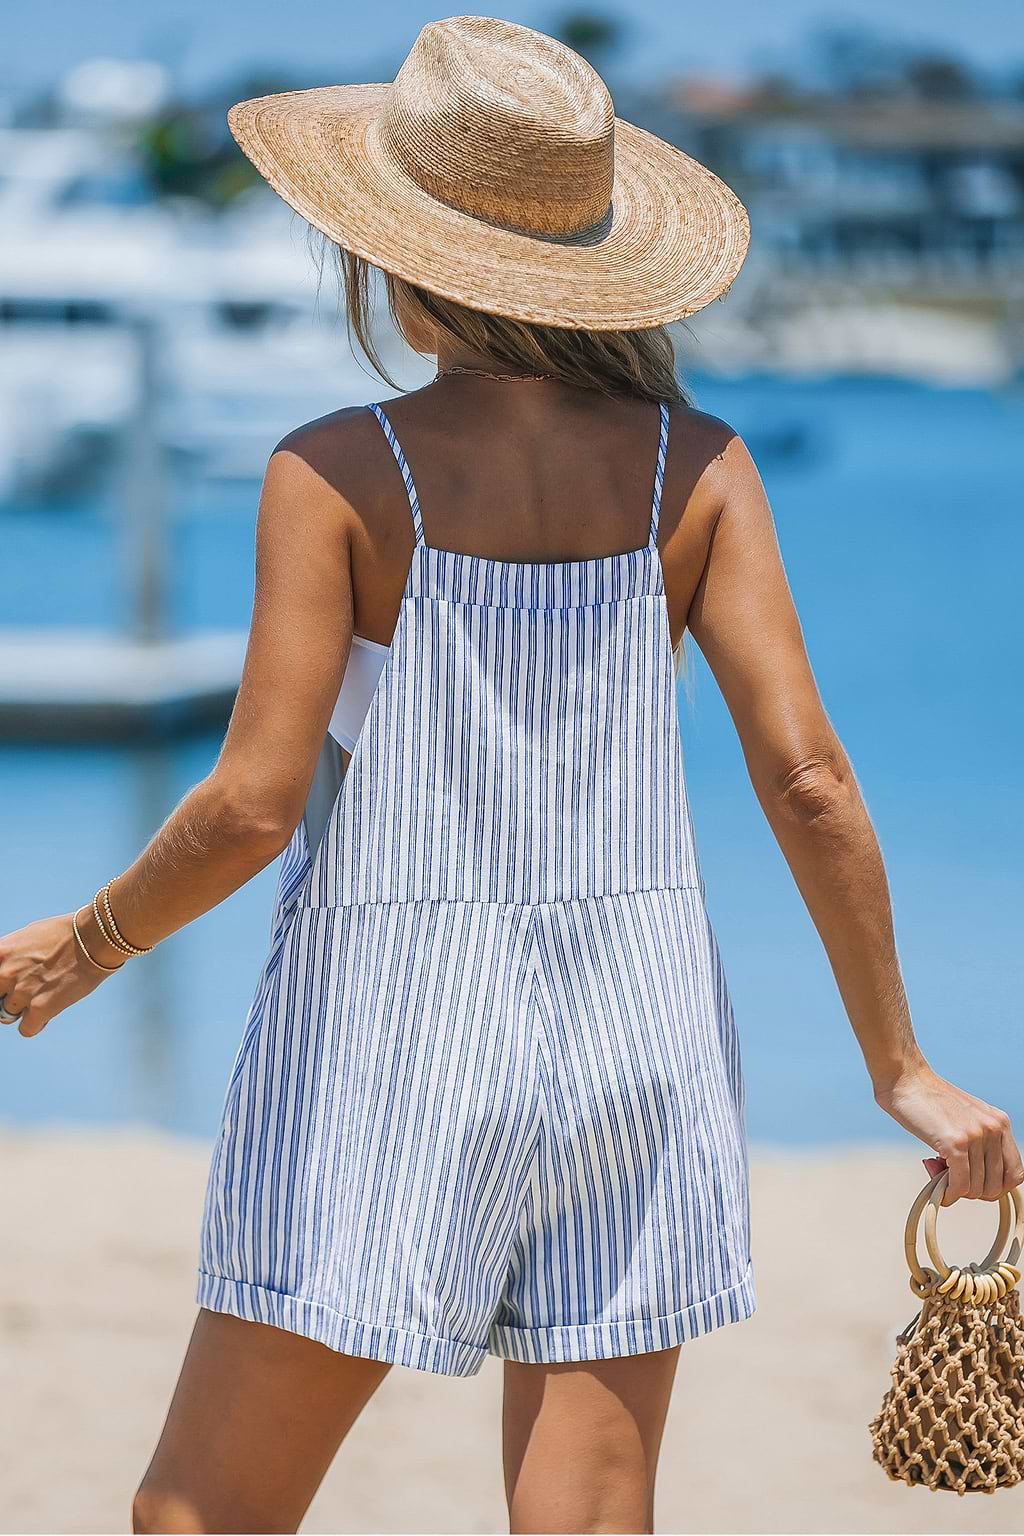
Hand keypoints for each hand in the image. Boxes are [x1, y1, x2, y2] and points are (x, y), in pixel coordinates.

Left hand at [0, 912, 121, 1037]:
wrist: (94, 938)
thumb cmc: (65, 932)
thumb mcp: (27, 937)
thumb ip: (11, 956)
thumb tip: (7, 968)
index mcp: (0, 953)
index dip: (0, 986)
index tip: (7, 988)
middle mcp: (5, 973)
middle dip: (7, 997)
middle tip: (26, 990)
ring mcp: (22, 992)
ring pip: (8, 1015)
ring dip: (24, 1009)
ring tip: (44, 996)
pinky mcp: (41, 1008)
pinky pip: (26, 1029)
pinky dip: (36, 1023)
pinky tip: (48, 1011)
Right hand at [876, 1063, 1023, 1204]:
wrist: (907, 1079)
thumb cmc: (930, 1101)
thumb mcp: (967, 1119)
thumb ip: (979, 1144)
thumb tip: (974, 1184)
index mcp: (1000, 1123)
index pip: (1015, 1174)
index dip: (997, 1187)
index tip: (976, 1185)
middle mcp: (993, 1129)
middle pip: (996, 1186)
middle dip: (972, 1191)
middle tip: (951, 1177)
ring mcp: (976, 1136)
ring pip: (976, 1189)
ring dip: (956, 1190)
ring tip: (938, 1171)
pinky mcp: (955, 1142)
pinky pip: (960, 1185)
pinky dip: (948, 1193)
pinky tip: (937, 1185)